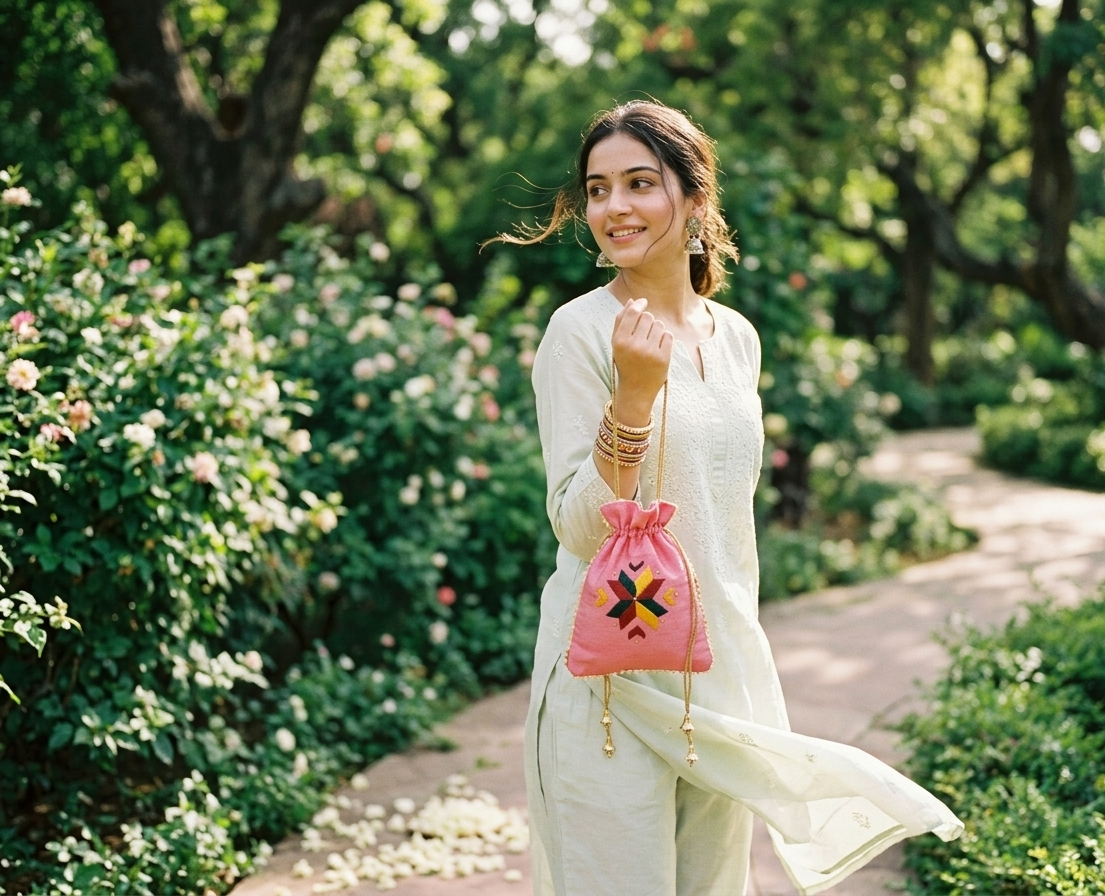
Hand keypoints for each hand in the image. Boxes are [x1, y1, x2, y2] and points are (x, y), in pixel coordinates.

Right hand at [611, 298, 671, 422]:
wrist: (636, 390)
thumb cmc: (626, 362)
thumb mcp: (617, 343)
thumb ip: (621, 320)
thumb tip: (632, 301)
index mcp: (619, 341)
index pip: (633, 313)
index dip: (639, 305)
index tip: (643, 303)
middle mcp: (634, 346)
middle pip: (648, 317)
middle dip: (648, 321)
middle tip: (644, 334)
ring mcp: (649, 352)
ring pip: (659, 325)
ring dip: (657, 330)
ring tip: (651, 342)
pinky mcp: (663, 358)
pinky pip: (668, 335)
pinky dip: (665, 339)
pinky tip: (658, 349)